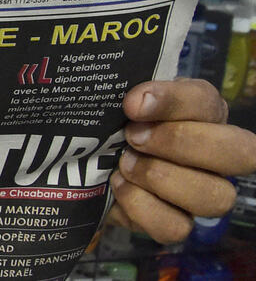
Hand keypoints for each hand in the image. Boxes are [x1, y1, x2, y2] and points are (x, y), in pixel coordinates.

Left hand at [107, 78, 255, 243]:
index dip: (173, 101)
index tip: (132, 104)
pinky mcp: (177, 223)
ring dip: (161, 177)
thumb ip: (129, 92)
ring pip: (216, 196)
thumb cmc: (108, 123)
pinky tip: (119, 187)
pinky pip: (176, 227)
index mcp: (203, 112)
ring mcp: (202, 193)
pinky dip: (142, 207)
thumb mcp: (116, 100)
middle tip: (133, 136)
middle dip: (180, 142)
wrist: (83, 160)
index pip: (207, 101)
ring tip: (124, 164)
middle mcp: (215, 153)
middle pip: (238, 152)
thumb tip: (135, 102)